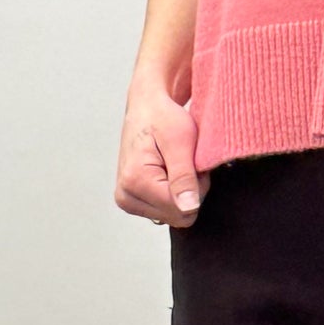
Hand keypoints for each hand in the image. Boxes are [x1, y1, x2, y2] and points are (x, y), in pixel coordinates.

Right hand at [115, 83, 207, 226]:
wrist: (147, 108)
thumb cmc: (163, 117)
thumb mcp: (180, 141)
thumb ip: (184, 176)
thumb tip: (188, 208)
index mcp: (135, 181)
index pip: (183, 210)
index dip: (197, 187)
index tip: (191, 162)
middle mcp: (125, 196)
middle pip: (179, 216)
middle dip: (190, 191)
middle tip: (184, 163)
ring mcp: (127, 201)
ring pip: (174, 216)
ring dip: (183, 192)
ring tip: (174, 165)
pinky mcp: (132, 202)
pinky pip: (166, 211)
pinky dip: (174, 193)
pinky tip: (168, 172)